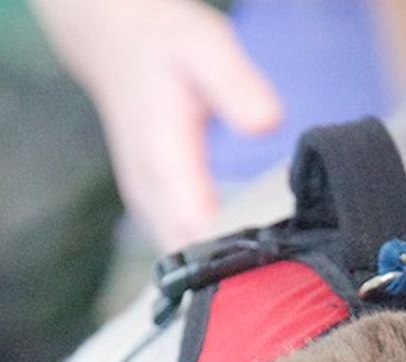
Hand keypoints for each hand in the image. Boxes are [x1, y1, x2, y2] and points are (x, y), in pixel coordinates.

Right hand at [30, 0, 282, 249]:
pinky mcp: (151, 212)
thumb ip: (236, 86)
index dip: (238, 253)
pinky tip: (249, 255)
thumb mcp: (206, 46)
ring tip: (273, 269)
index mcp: (162, 158)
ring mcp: (145, 207)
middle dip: (237, 270)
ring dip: (225, 271)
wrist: (118, 46)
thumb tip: (269, 124)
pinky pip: (182, 250)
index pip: (198, 229)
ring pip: (185, 261)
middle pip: (194, 257)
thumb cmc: (168, 46)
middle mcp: (148, 192)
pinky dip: (213, 258)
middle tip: (287, 273)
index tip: (279, 260)